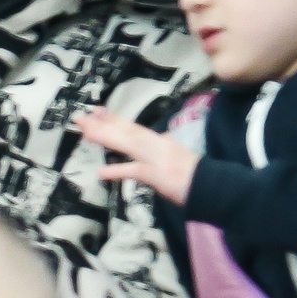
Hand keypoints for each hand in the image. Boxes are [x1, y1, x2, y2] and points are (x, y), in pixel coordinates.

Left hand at [75, 110, 200, 203]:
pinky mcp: (158, 175)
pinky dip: (119, 171)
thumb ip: (166, 146)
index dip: (113, 119)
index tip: (97, 110)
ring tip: (86, 132)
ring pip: (128, 144)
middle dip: (102, 124)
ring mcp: (157, 159)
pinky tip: (102, 172)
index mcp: (160, 142)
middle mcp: (156, 145)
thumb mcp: (179, 155)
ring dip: (106, 137)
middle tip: (80, 116)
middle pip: (126, 132)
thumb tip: (162, 137)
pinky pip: (136, 172)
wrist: (215, 187)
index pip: (132, 127)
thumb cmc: (198, 175)